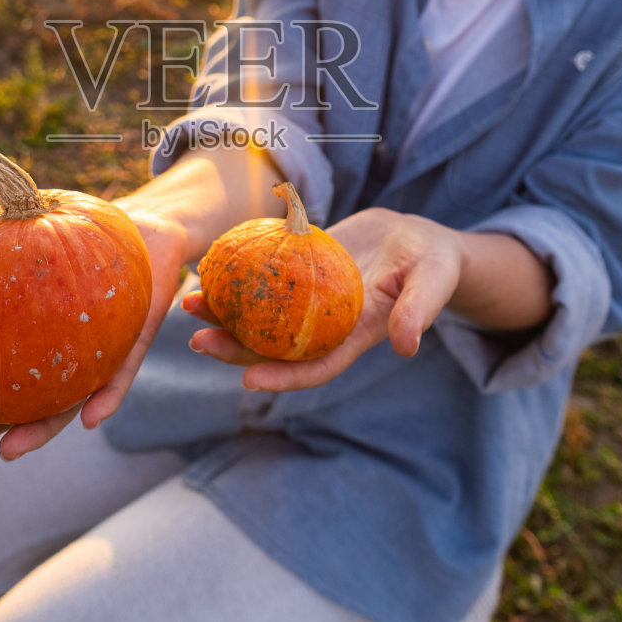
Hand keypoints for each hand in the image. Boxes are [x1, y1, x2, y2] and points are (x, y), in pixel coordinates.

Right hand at [0, 205, 190, 461]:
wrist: (144, 226)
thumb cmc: (80, 236)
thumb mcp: (31, 238)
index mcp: (28, 344)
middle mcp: (57, 362)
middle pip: (11, 407)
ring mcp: (95, 359)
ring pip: (63, 407)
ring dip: (36, 433)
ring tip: (6, 453)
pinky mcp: (136, 344)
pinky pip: (120, 376)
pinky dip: (107, 399)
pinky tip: (91, 420)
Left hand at [182, 207, 463, 391]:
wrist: (417, 240)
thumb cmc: (432, 264)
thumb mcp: (433, 281)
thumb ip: (420, 310)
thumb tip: (407, 345)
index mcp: (355, 335)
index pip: (316, 366)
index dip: (284, 377)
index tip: (248, 380)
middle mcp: (325, 326)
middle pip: (274, 346)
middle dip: (234, 349)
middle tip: (196, 340)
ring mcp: (309, 301)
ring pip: (260, 316)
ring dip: (224, 314)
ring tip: (189, 301)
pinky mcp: (301, 273)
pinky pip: (264, 280)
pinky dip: (238, 278)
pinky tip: (209, 266)